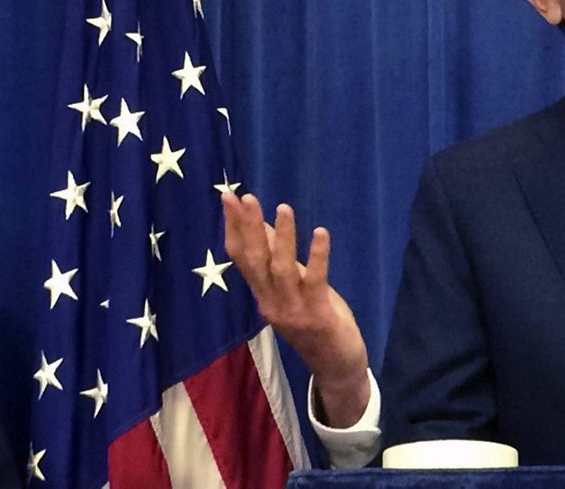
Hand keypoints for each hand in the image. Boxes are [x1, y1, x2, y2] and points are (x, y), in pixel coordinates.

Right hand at [222, 193, 370, 426]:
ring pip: (281, 269)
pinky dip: (317, 256)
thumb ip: (279, 262)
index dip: (234, 227)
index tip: (228, 198)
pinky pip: (315, 281)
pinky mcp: (317, 316)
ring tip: (283, 207)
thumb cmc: (316, 323)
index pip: (242, 257)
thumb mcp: (295, 290)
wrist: (336, 368)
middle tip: (242, 196)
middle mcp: (271, 302)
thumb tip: (266, 227)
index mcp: (263, 295)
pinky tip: (320, 232)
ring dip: (282, 238)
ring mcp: (293, 311)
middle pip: (254, 261)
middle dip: (248, 227)